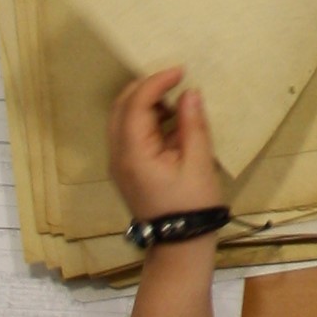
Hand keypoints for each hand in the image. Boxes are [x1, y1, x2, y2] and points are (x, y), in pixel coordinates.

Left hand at [106, 67, 225, 223]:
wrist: (180, 245)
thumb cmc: (192, 205)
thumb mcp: (199, 163)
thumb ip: (193, 125)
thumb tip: (190, 94)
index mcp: (133, 153)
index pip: (135, 104)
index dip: (156, 82)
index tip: (180, 71)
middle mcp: (118, 156)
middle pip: (121, 108)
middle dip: (145, 88)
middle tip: (174, 80)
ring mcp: (120, 164)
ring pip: (123, 120)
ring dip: (146, 104)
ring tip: (177, 101)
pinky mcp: (128, 170)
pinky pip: (130, 135)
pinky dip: (148, 121)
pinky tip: (173, 122)